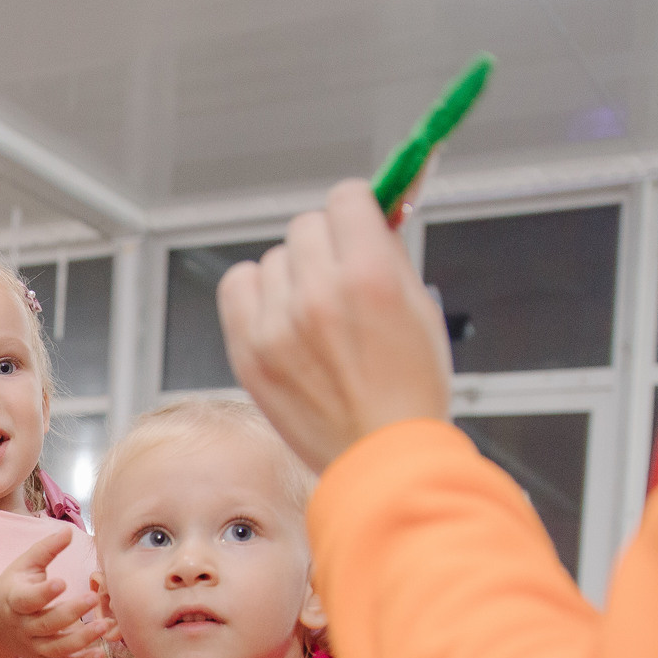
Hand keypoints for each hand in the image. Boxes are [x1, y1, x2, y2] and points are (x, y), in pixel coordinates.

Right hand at [0, 528, 113, 657]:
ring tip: (104, 626)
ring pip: (56, 649)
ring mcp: (32, 646)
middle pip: (47, 624)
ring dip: (81, 640)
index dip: (43, 593)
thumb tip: (69, 530)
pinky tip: (99, 654)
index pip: (28, 599)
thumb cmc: (14, 587)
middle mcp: (23, 626)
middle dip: (70, 613)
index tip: (62, 582)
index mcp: (15, 600)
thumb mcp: (23, 565)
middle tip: (93, 598)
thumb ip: (46, 549)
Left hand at [216, 178, 452, 471]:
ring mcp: (277, 325)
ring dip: (292, 274)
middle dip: (327, 244)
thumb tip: (374, 213)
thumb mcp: (421, 308)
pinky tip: (278, 314)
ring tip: (313, 312)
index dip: (356, 212)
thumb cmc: (407, 393)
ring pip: (273, 258)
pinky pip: (236, 285)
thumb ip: (390, 253)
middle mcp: (317, 295)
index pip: (345, 198)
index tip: (358, 227)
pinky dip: (256, 293)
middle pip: (306, 225)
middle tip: (340, 278)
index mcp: (370, 276)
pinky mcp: (249, 352)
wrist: (380, 459)